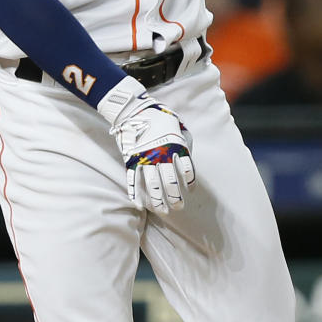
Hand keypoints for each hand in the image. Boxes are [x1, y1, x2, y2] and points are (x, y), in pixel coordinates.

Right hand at [97, 76, 194, 213]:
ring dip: (158, 201)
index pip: (187, 169)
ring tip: (163, 211)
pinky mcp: (131, 160)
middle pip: (170, 182)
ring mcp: (145, 159)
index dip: (190, 182)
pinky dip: (136, 194)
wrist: (134, 110)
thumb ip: (185, 140)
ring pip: (153, 186)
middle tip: (178, 207)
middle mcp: (161, 155)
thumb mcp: (178, 124)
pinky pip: (133, 181)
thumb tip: (189, 154)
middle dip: (175, 198)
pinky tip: (140, 206)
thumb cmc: (159, 116)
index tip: (190, 190)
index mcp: (175, 146)